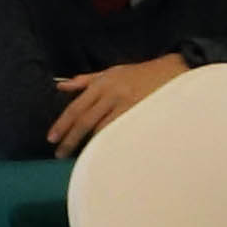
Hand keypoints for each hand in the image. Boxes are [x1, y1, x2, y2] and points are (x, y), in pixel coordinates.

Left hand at [46, 54, 191, 151]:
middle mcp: (112, 93)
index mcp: (102, 83)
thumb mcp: (112, 72)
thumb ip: (86, 81)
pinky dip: (111, 141)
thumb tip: (61, 86)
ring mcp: (127, 104)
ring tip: (82, 156)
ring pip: (103, 128)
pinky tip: (105, 150)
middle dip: (71, 138)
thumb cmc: (140, 73)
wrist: (174, 70)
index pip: (77, 107)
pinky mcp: (141, 113)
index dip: (62, 124)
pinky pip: (121, 130)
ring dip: (90, 143)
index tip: (52, 139)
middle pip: (85, 120)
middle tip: (60, 154)